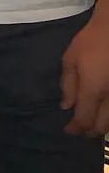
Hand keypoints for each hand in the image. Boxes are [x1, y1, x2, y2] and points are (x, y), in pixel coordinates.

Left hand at [60, 15, 108, 136]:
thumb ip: (68, 84)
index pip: (84, 119)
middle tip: (80, 131)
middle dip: (90, 131)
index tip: (68, 131)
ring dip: (103, 127)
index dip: (76, 128)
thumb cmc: (91, 41)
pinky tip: (104, 114)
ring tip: (92, 126)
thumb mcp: (70, 59)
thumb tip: (66, 106)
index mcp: (94, 90)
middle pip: (102, 126)